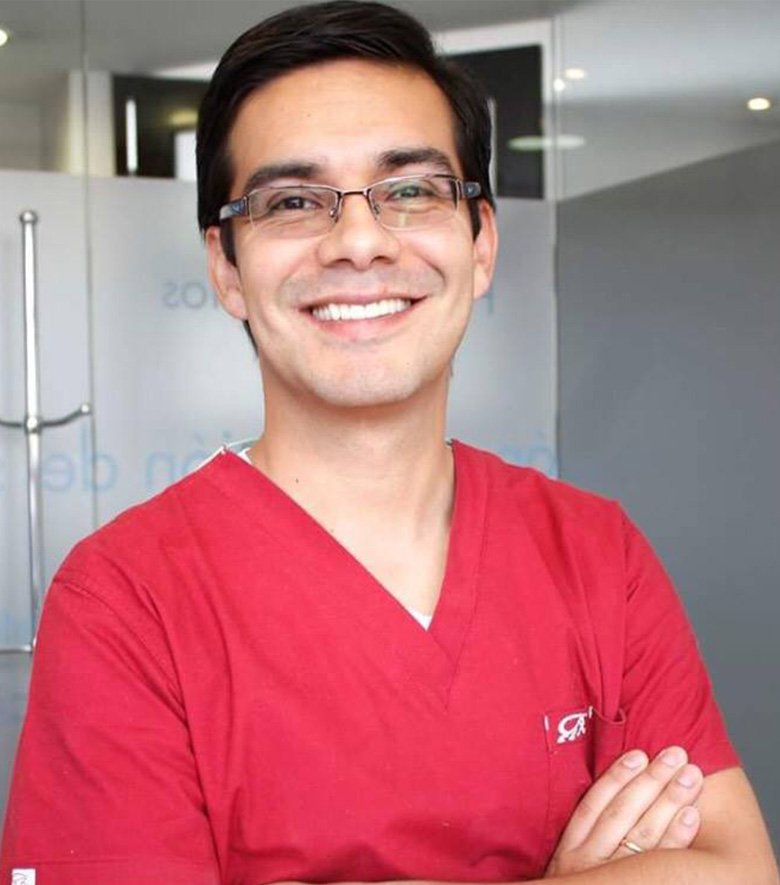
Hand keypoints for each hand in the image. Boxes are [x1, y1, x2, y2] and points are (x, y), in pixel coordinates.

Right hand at [544, 746, 702, 877]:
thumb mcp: (570, 863)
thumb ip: (587, 833)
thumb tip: (616, 790)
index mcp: (570, 849)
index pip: (594, 804)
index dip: (617, 777)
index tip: (639, 754)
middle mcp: (588, 862)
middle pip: (623, 814)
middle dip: (652, 781)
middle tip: (676, 755)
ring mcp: (612, 879)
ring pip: (643, 835)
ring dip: (669, 801)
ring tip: (690, 776)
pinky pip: (658, 864)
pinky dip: (676, 838)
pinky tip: (691, 817)